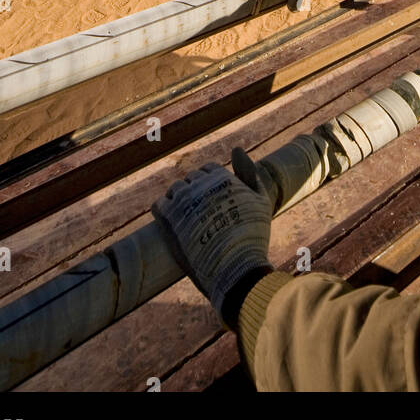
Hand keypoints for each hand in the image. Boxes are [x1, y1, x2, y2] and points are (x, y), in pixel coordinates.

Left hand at [152, 148, 277, 325]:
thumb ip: (248, 173)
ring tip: (190, 222)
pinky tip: (174, 225)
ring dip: (179, 201)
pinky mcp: (168, 219)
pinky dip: (164, 211)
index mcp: (221, 177)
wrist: (235, 271)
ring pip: (175, 190)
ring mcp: (182, 201)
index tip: (217, 203)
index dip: (212, 185)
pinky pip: (159, 205)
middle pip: (190, 179)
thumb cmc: (251, 236)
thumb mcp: (260, 201)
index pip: (208, 170)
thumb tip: (235, 148)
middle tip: (205, 217)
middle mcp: (199, 184)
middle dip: (196, 193)